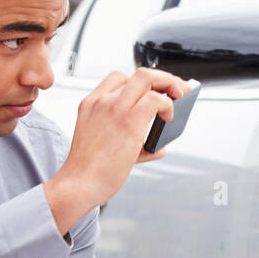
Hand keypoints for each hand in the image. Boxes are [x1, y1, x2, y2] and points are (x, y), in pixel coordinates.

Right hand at [60, 68, 193, 208]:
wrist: (79, 184)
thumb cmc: (88, 171)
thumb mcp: (103, 145)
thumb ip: (132, 142)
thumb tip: (157, 147)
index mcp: (92, 104)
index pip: (120, 78)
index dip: (142, 83)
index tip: (154, 90)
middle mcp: (102, 101)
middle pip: (138, 74)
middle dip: (163, 78)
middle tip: (177, 90)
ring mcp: (114, 108)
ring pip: (148, 79)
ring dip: (170, 85)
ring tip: (179, 97)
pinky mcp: (129, 121)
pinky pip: (156, 100)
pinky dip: (167, 105)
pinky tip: (168, 117)